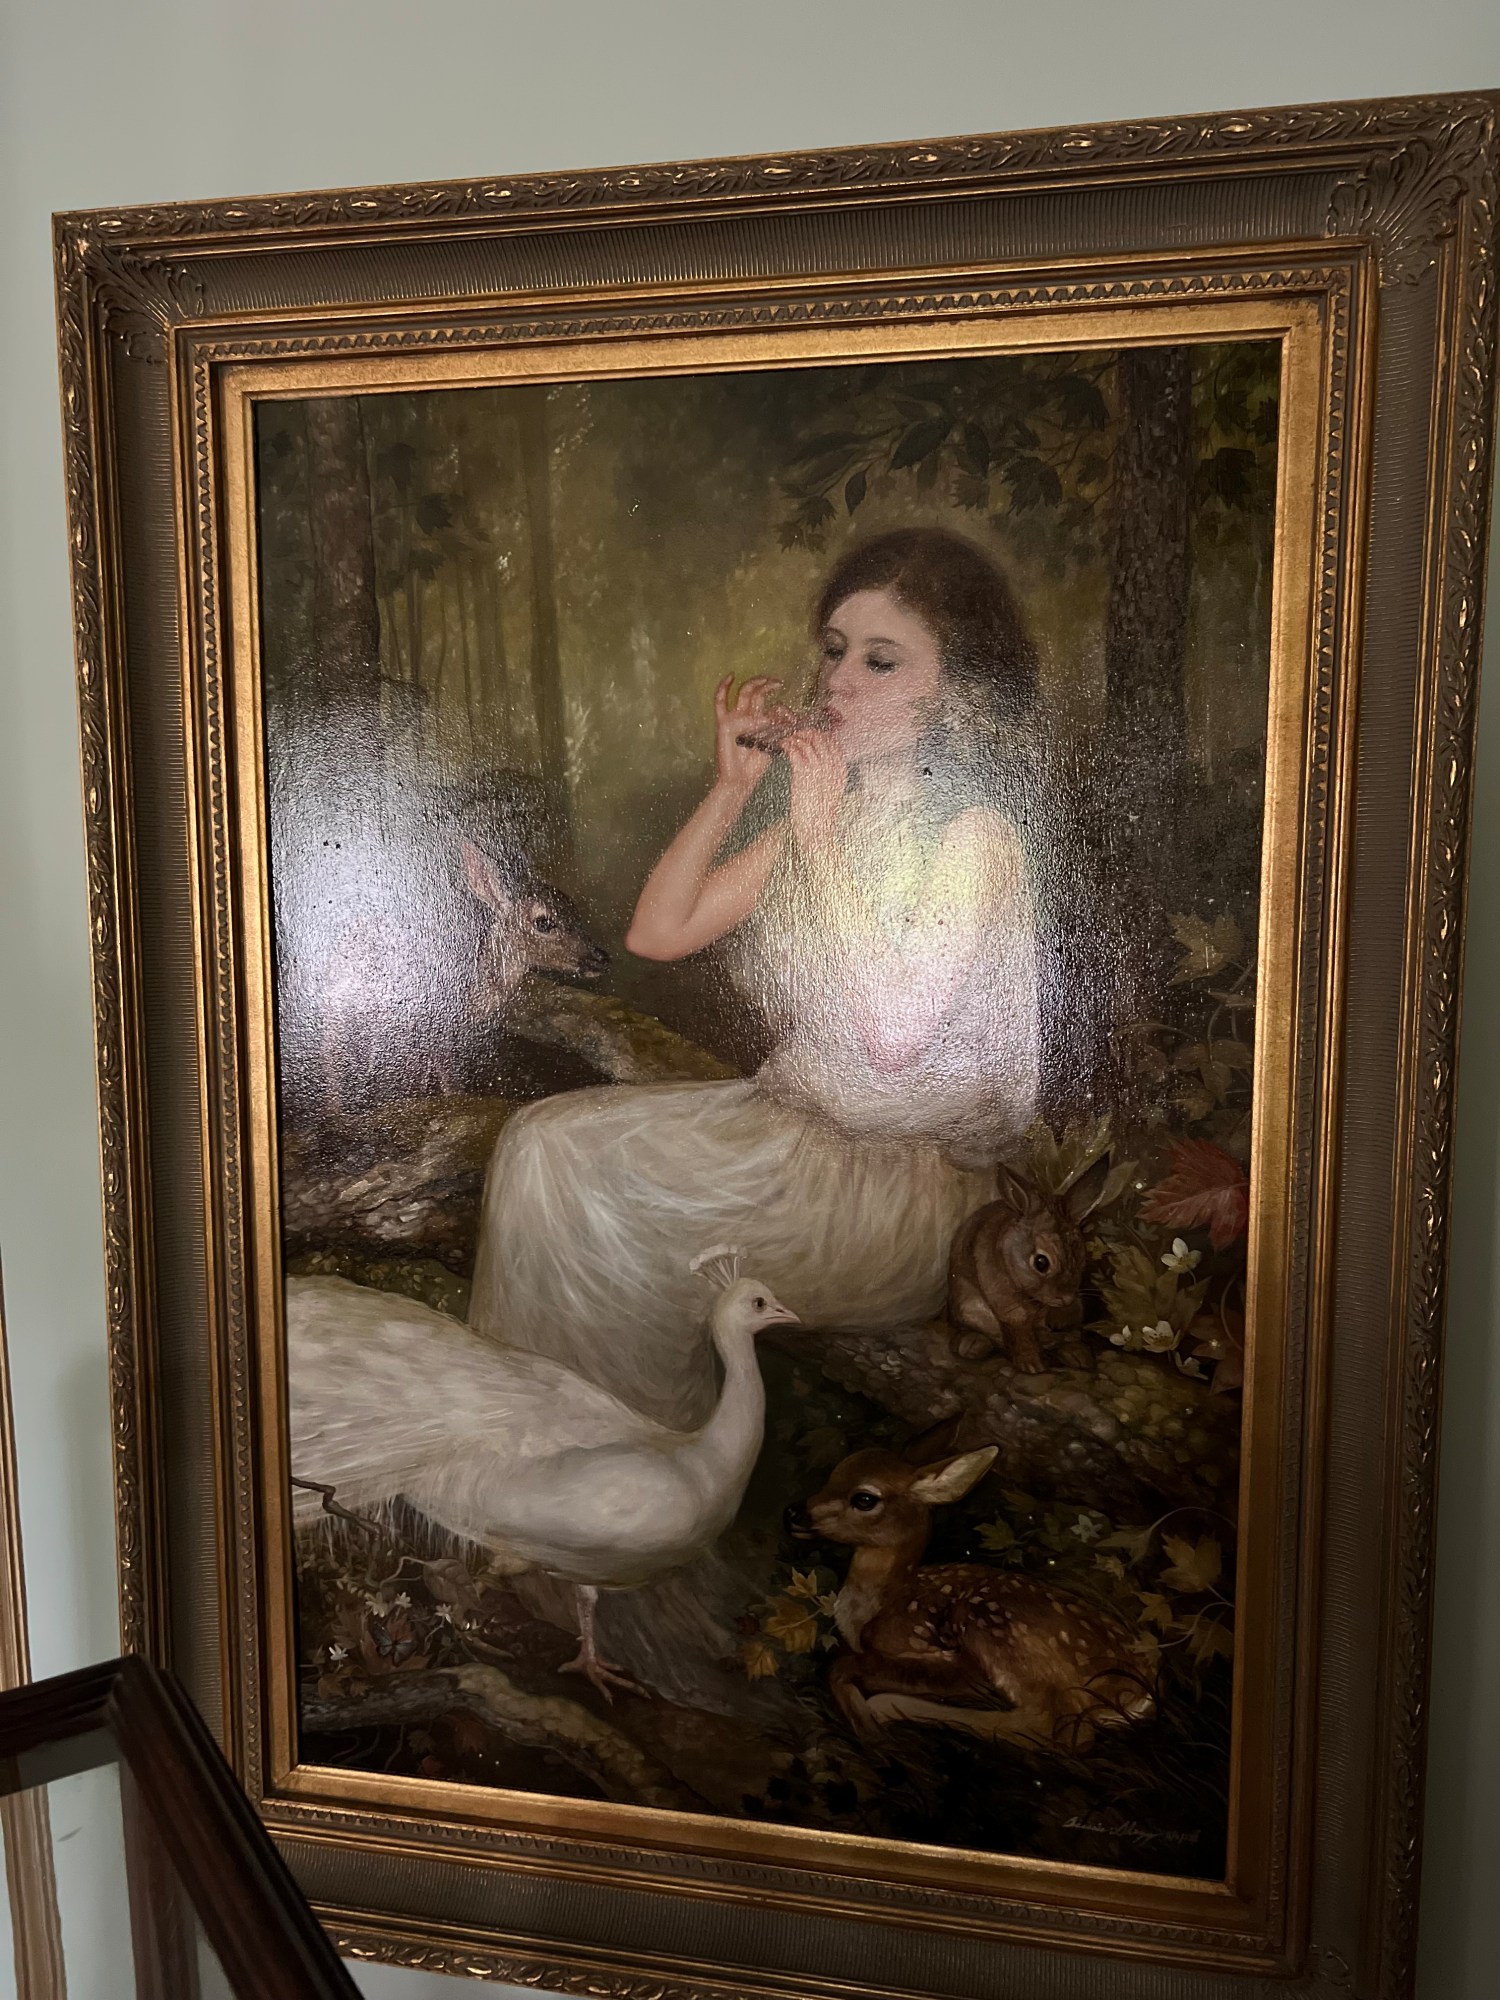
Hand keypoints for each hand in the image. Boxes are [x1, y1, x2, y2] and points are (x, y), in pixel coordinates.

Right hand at [713, 675, 785, 796]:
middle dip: (767, 684)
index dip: (783, 708)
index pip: (769, 706)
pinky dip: (724, 688)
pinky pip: (721, 702)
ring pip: (745, 693)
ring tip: (771, 682)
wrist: (741, 780)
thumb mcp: (773, 744)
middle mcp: (745, 717)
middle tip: (777, 682)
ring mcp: (734, 718)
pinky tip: (731, 676)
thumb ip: (778, 728)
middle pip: (756, 693)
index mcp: (756, 722)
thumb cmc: (756, 766)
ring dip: (758, 684)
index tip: (792, 717)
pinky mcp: (724, 723)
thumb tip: (785, 715)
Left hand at [785, 726, 846, 857]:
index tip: (809, 737)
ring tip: (787, 741)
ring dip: (794, 738)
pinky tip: (783, 747)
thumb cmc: (821, 814)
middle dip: (805, 733)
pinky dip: (788, 745)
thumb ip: (830, 775)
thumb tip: (821, 764)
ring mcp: (818, 767)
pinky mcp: (803, 772)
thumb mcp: (832, 791)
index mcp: (840, 769)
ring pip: (806, 741)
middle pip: (820, 737)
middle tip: (796, 736)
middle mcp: (831, 765)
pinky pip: (795, 750)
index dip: (819, 736)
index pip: (832, 742)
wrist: (817, 829)